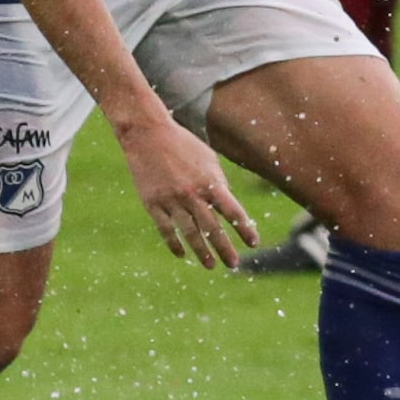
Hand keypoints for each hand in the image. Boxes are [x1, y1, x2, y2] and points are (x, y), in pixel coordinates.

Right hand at [115, 109, 258, 266]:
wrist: (147, 134)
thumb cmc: (182, 144)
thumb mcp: (208, 159)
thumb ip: (219, 183)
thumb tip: (226, 207)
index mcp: (210, 182)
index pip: (233, 212)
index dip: (244, 229)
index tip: (253, 243)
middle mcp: (192, 194)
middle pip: (213, 228)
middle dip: (225, 249)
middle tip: (234, 264)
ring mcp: (171, 200)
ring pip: (190, 233)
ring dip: (202, 252)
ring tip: (211, 265)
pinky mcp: (152, 203)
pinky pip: (166, 230)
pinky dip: (174, 244)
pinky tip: (181, 254)